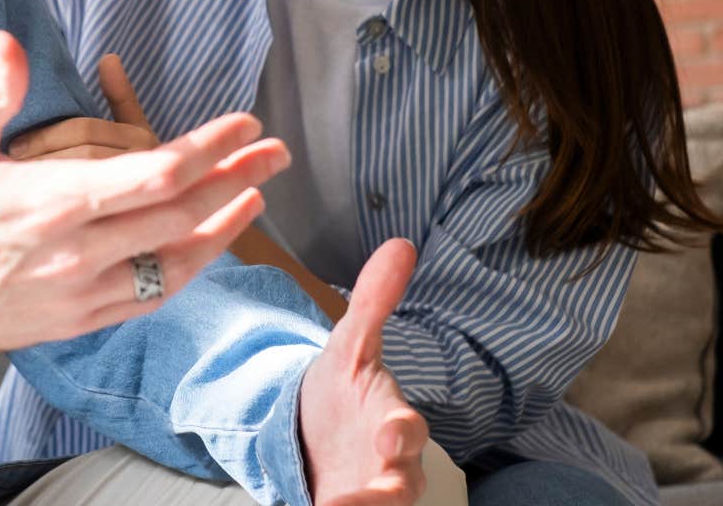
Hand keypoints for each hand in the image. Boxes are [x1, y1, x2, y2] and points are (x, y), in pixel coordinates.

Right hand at [15, 55, 349, 321]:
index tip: (243, 124)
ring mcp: (81, 294)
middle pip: (182, 215)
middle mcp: (77, 252)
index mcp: (53, 202)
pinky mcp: (76, 322)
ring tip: (256, 198)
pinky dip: (187, 270)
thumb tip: (9, 40)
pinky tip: (206, 248)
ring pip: (175, 262)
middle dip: (238, 180)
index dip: (211, 147)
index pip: (157, 173)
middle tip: (276, 153)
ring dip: (224, 228)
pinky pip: (149, 297)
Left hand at [297, 238, 427, 505]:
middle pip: (401, 489)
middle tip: (352, 499)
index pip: (407, 429)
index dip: (401, 432)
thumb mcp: (349, 345)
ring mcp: (368, 496)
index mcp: (391, 422)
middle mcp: (389, 468)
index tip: (388, 433)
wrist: (315, 432)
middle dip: (386, 494)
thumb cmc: (343, 390)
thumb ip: (373, 301)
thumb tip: (401, 242)